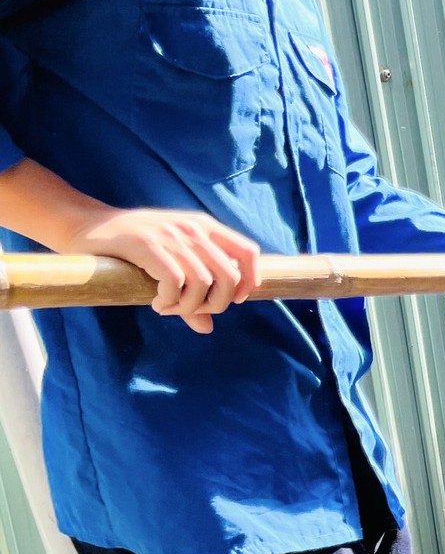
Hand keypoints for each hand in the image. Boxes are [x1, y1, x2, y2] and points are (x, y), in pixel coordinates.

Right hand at [67, 208, 261, 333]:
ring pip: (204, 283)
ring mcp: (170, 235)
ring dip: (188, 306)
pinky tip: (157, 303)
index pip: (248, 252)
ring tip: (168, 307)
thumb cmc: (131, 247)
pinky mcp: (146, 244)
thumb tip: (208, 328)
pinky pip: (175, 282)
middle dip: (216, 304)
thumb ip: (192, 291)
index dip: (249, 281)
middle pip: (230, 275)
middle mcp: (192, 228)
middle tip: (191, 310)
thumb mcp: (169, 260)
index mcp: (204, 227)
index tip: (232, 301)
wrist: (86, 225)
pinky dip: (170, 301)